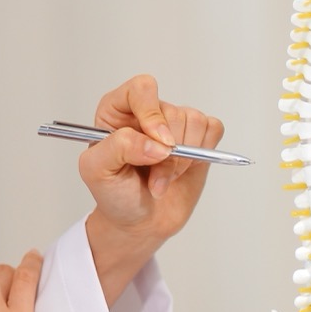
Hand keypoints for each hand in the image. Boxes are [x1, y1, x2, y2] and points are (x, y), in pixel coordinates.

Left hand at [78, 74, 224, 303]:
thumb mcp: (98, 172)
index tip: (158, 144)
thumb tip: (156, 144)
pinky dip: (203, 154)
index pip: (142, 89)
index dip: (153, 114)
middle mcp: (146, 112)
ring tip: (164, 178)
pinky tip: (183, 170)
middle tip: (154, 177)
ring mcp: (174, 124)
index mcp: (117, 111)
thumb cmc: (115, 195)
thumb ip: (119, 148)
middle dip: (168, 154)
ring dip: (182, 160)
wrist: (139, 222)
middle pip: (173, 112)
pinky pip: (213, 129)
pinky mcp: (197, 138)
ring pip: (194, 122)